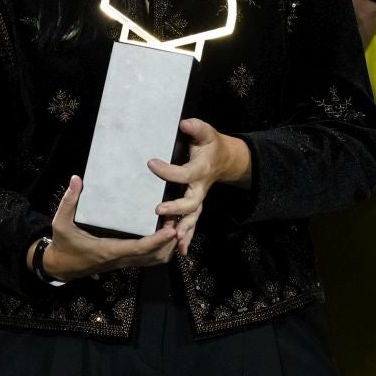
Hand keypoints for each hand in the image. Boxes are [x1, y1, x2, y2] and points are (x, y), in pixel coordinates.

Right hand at [34, 175, 177, 281]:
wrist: (61, 267)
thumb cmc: (63, 245)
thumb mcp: (61, 223)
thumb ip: (68, 202)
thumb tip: (76, 179)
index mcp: (108, 250)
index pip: (138, 248)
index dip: (157, 240)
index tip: (171, 229)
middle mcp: (120, 259)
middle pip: (154, 256)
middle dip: (169, 241)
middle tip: (179, 219)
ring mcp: (124, 262)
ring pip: (154, 260)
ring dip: (167, 246)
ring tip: (175, 224)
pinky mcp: (125, 262)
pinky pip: (149, 259)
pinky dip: (161, 249)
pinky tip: (165, 234)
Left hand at [148, 118, 249, 254]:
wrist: (224, 159)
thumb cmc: (211, 144)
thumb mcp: (206, 132)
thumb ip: (196, 127)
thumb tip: (184, 123)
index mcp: (201, 170)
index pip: (184, 173)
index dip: (168, 170)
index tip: (151, 163)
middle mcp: (201, 188)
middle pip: (191, 203)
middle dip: (176, 208)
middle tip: (159, 210)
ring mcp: (199, 198)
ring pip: (193, 217)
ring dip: (184, 229)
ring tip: (174, 240)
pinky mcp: (195, 205)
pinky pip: (192, 223)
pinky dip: (187, 237)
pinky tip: (180, 251)